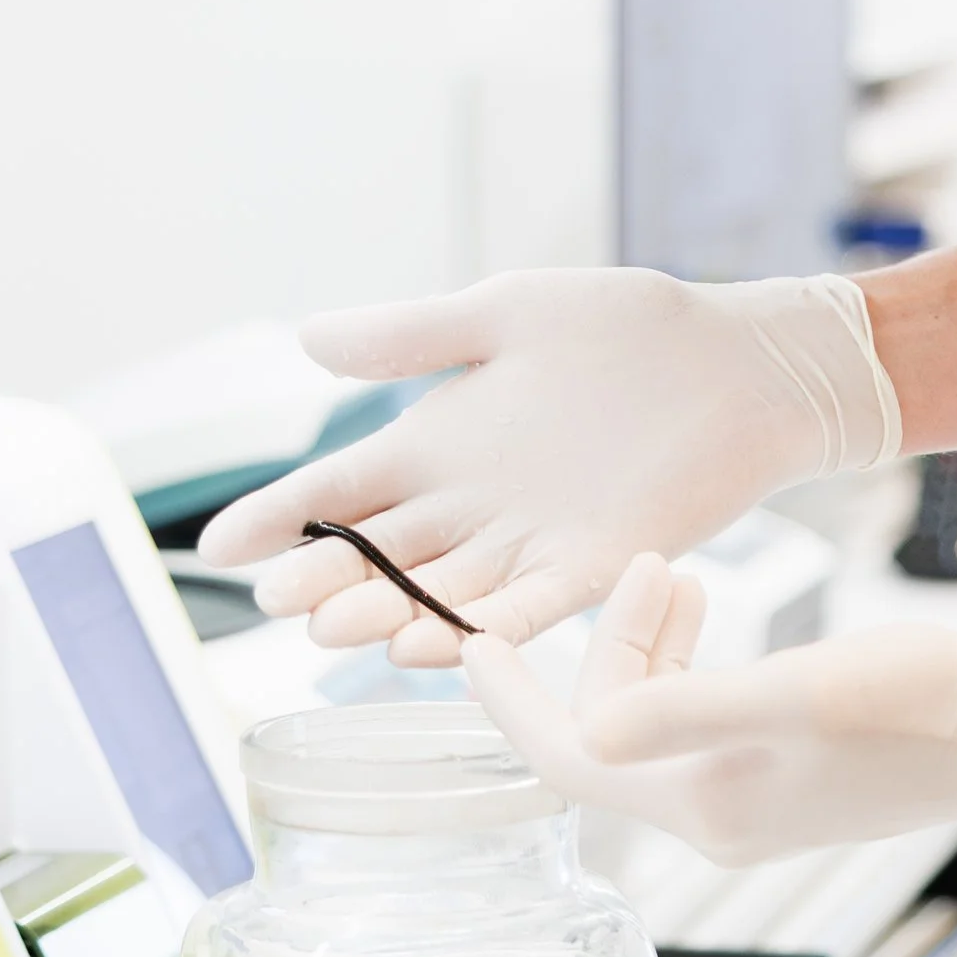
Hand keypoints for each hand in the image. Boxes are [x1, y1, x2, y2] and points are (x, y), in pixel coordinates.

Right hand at [195, 269, 900, 662]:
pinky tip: (421, 642)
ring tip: (325, 628)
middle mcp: (471, 503)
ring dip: (382, 612)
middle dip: (319, 575)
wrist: (739, 360)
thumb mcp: (506, 314)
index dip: (279, 518)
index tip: (218, 549)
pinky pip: (521, 609)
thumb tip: (304, 337)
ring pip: (435, 590)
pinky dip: (473, 626)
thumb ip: (411, 337)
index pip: (339, 490)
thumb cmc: (626, 327)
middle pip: (375, 552)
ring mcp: (528, 542)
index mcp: (440, 440)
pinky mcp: (592, 566)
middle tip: (268, 597)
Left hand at [464, 554, 956, 863]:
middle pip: (612, 733)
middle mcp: (724, 813)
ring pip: (659, 717)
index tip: (473, 642)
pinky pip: (705, 714)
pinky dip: (692, 660)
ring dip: (650, 645)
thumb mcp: (797, 690)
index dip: (511, 706)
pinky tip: (713, 609)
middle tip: (643, 567)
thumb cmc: (926, 699)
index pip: (569, 763)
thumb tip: (589, 728)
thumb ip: (684, 709)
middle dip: (608, 645)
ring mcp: (761, 793)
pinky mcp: (797, 765)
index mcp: (710, 804)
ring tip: (674, 575)